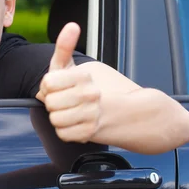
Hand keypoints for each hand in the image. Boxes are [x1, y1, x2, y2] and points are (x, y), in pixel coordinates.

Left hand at [36, 22, 101, 142]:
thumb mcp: (89, 67)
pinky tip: (78, 123)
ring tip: (74, 112)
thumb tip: (58, 54)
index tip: (59, 86)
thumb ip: (65, 61)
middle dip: (54, 102)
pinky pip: (62, 134)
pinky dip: (67, 131)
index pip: (48, 82)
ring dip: (60, 118)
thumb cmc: (111, 88)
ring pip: (54, 119)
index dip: (49, 86)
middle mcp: (88, 95)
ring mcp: (90, 115)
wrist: (140, 113)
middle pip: (49, 102)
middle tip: (68, 101)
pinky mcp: (91, 132)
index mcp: (85, 76)